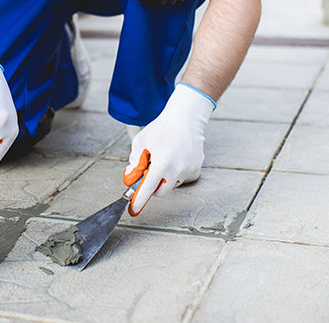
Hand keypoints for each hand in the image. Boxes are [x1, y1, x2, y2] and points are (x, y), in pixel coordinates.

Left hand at [123, 83, 214, 215]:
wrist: (186, 118)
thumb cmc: (161, 128)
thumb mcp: (141, 142)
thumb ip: (135, 162)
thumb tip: (132, 177)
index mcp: (161, 164)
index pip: (148, 190)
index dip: (139, 200)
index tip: (134, 209)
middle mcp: (177, 170)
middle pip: (161, 191)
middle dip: (153, 187)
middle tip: (150, 172)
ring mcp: (188, 170)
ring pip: (172, 183)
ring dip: (165, 177)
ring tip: (165, 157)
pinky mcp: (196, 168)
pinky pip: (182, 177)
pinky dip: (176, 171)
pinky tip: (176, 157)